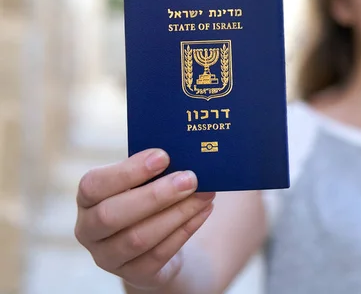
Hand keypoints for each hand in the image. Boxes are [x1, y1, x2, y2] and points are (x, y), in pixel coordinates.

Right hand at [74, 148, 214, 289]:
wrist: (158, 240)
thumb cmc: (148, 197)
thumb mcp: (144, 181)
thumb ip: (154, 169)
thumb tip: (185, 153)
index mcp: (87, 199)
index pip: (94, 185)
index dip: (127, 171)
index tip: (162, 156)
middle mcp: (89, 230)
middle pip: (113, 215)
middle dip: (155, 195)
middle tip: (190, 178)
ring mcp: (109, 257)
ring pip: (139, 238)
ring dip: (177, 213)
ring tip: (204, 194)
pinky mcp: (134, 275)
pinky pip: (160, 254)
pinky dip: (185, 229)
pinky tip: (204, 211)